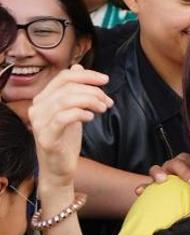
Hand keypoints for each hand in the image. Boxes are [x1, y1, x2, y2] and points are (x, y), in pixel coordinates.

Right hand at [29, 65, 111, 188]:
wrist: (59, 168)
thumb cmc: (66, 140)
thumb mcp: (72, 111)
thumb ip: (73, 91)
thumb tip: (78, 66)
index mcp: (43, 98)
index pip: (64, 77)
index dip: (86, 75)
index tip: (106, 80)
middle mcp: (37, 107)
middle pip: (68, 87)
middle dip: (93, 91)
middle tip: (108, 102)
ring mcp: (39, 122)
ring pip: (66, 100)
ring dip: (90, 101)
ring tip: (103, 109)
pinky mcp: (46, 137)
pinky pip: (63, 118)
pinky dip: (80, 114)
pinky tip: (91, 117)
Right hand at [135, 153, 189, 195]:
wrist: (180, 201)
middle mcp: (175, 167)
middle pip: (176, 162)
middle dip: (183, 170)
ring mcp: (162, 174)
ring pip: (158, 168)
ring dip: (159, 173)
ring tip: (161, 180)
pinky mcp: (151, 185)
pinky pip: (145, 184)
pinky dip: (143, 187)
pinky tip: (140, 191)